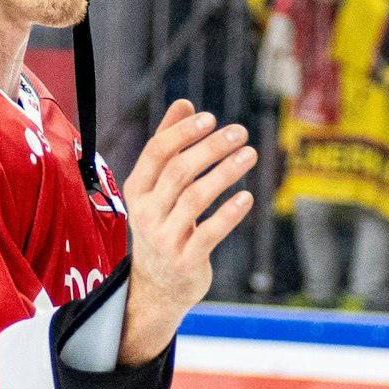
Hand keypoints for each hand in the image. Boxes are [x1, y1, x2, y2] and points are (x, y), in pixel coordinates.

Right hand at [119, 101, 256, 365]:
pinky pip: (209, 233)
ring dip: (226, 173)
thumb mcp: (157, 187)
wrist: (157, 286)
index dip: (183, 132)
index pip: (157, 152)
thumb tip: (184, 102)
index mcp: (138, 189)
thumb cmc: (162, 224)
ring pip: (195, 198)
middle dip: (211, 148)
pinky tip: (248, 197)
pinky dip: (229, 214)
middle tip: (240, 132)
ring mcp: (165, 238)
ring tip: (250, 154)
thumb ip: (168, 144)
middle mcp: (147, 212)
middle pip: (179, 171)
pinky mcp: (186, 260)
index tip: (211, 118)